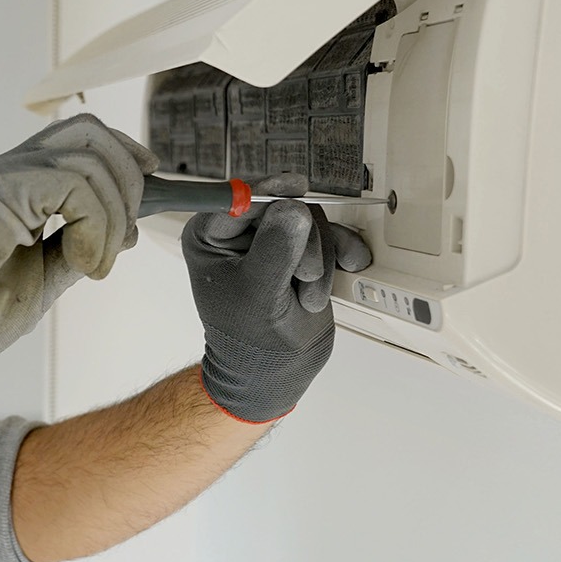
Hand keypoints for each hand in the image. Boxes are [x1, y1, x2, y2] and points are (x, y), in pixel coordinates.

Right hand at [0, 115, 156, 406]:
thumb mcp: (42, 281)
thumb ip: (76, 250)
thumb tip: (123, 232)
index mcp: (16, 185)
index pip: (82, 141)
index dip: (125, 162)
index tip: (142, 205)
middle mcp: (7, 170)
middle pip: (91, 133)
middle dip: (128, 181)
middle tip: (121, 240)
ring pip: (89, 155)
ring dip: (113, 212)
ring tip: (96, 264)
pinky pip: (73, 184)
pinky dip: (95, 223)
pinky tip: (83, 261)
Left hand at [182, 173, 367, 422]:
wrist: (275, 373)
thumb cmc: (251, 341)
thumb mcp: (260, 293)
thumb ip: (275, 249)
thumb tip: (292, 209)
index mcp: (210, 237)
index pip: (239, 199)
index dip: (269, 192)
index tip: (295, 188)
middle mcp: (240, 234)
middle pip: (283, 206)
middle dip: (304, 243)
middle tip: (306, 276)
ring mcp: (273, 242)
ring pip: (310, 221)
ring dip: (322, 259)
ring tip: (311, 297)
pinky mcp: (301, 253)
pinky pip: (329, 235)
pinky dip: (342, 251)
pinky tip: (350, 266)